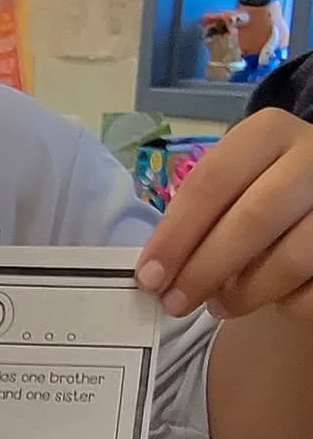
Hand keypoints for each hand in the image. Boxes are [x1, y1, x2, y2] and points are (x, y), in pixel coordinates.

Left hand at [136, 108, 312, 320]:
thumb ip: (201, 214)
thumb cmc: (266, 189)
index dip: (176, 235)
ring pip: (292, 260)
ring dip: (244, 293)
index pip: (211, 183)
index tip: (147, 276)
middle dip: (204, 269)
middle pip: (251, 221)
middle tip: (173, 303)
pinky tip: (272, 300)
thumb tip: (156, 271)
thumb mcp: (236, 182)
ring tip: (217, 306)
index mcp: (269, 132)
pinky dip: (287, 305)